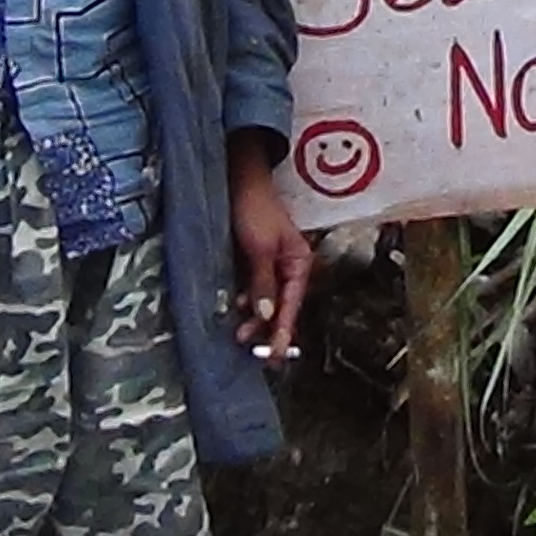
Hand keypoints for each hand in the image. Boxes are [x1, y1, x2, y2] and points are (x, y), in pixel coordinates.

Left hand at [226, 136, 312, 363]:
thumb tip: (266, 316)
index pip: (292, 305)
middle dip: (266, 328)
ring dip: (253, 317)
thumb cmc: (253, 210)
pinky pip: (254, 289)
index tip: (273, 355)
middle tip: (249, 348)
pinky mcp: (254, 261)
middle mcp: (289, 268)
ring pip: (266, 300)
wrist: (239, 180)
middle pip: (281, 306)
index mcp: (299, 264)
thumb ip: (263, 283)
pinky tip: (236, 309)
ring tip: (238, 334)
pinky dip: (246, 301)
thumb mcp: (259, 249)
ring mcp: (271, 265)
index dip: (282, 331)